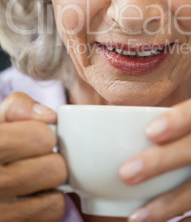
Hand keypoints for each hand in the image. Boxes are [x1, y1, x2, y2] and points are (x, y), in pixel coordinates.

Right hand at [0, 92, 67, 221]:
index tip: (34, 136)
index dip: (44, 134)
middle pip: (55, 169)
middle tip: (36, 158)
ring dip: (50, 185)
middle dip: (50, 160)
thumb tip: (48, 116)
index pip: (42, 137)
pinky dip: (47, 204)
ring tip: (33, 177)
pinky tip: (30, 196)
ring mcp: (0, 213)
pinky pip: (51, 214)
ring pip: (56, 197)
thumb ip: (18, 108)